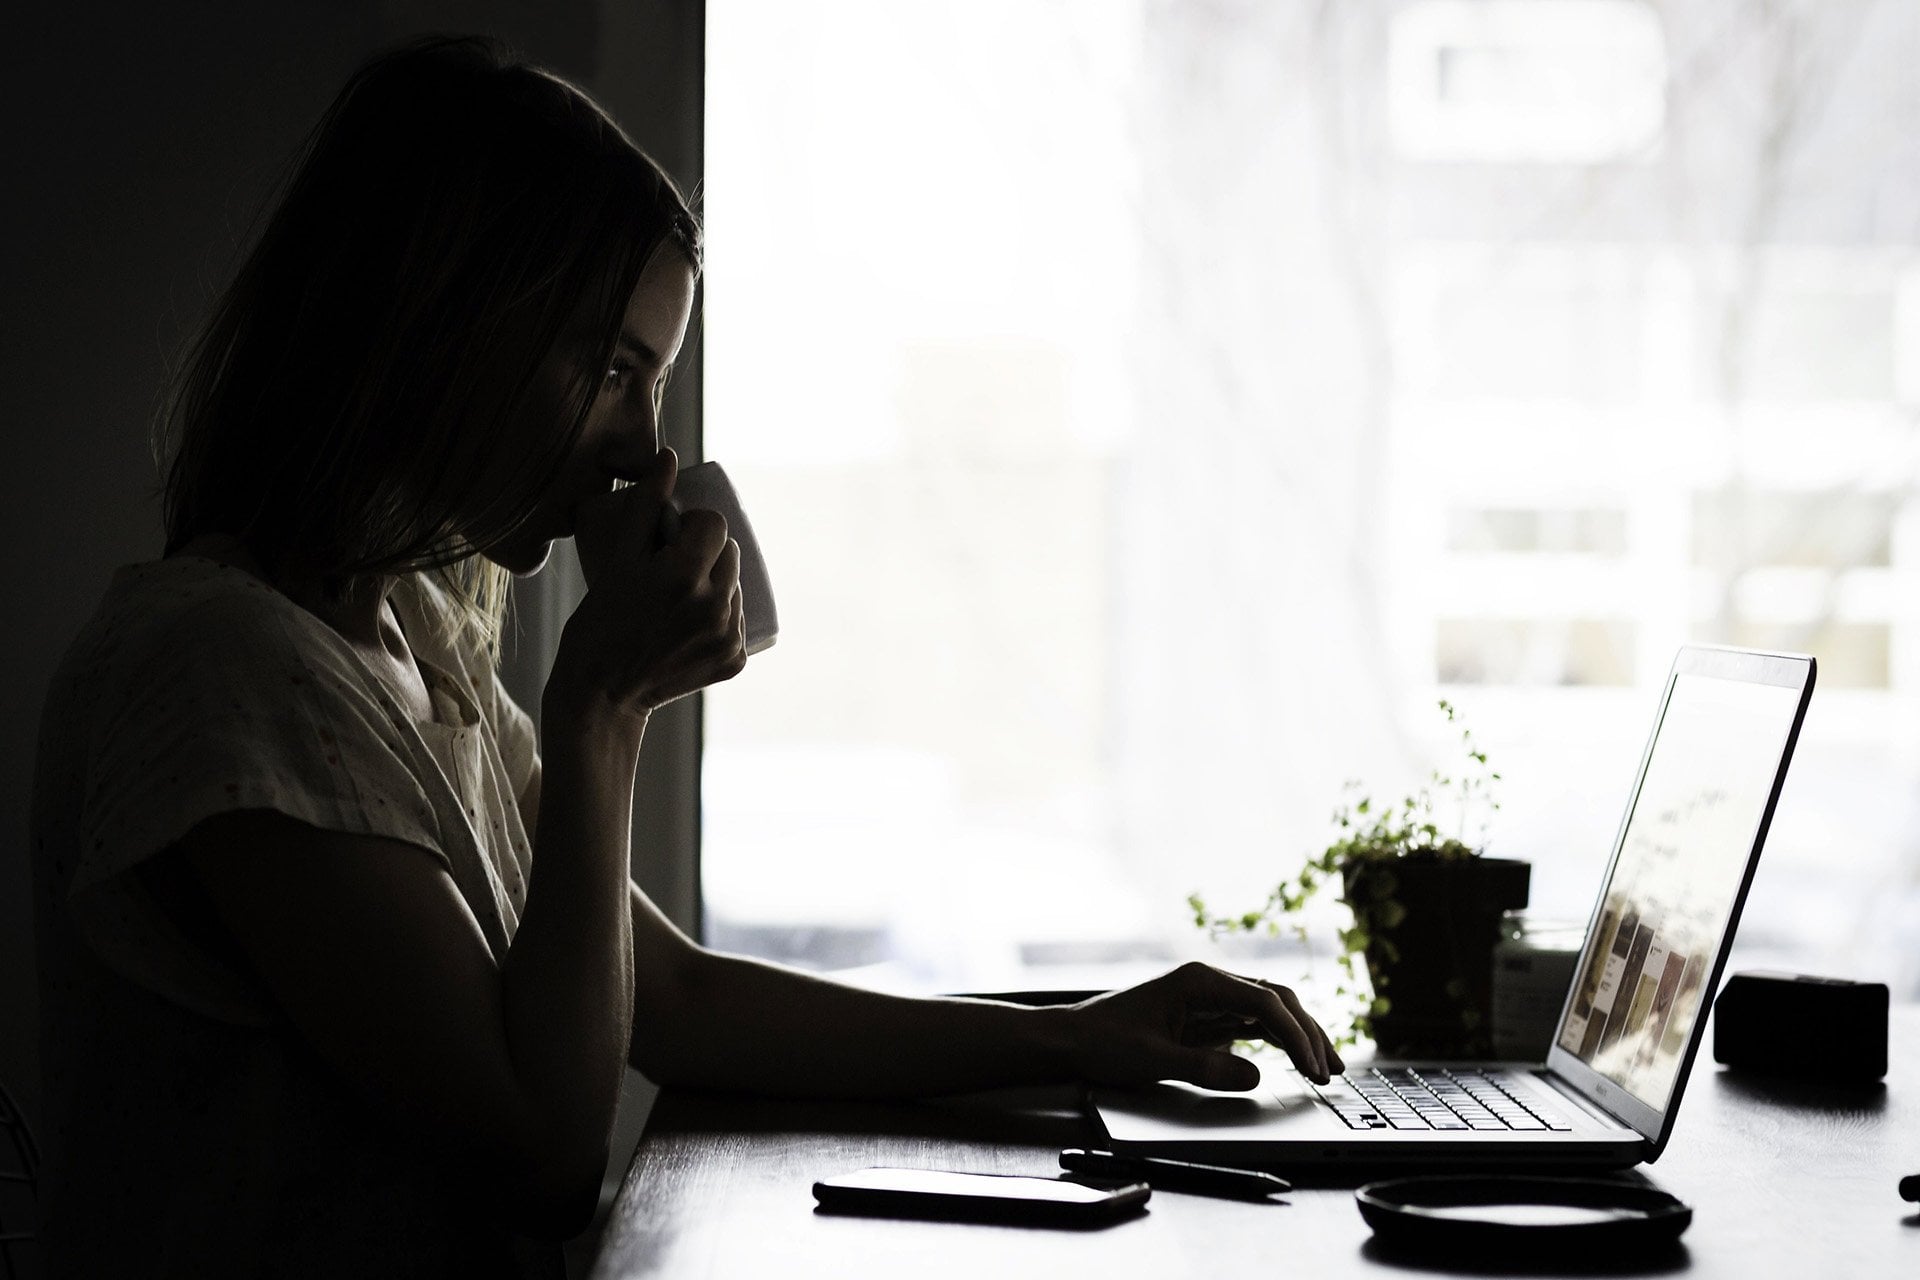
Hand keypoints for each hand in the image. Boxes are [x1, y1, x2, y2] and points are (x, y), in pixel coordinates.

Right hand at [550, 449, 746, 721]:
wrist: (601, 694)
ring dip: (715, 583)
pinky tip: (690, 624)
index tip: (672, 538)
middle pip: (730, 553)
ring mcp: (728, 637)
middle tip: (672, 569)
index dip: (695, 525)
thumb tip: (669, 456)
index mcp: (683, 576)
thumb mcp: (616, 560)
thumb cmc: (598, 623)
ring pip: (736, 586)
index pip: (715, 524)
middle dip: (706, 553)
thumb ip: (644, 507)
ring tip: (679, 598)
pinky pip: (737, 620)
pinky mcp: (735, 660)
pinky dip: (720, 616)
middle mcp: (714, 606)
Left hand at [1064, 961, 1341, 1090]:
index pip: (1264, 1001)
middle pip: (1276, 1000)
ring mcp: (1211, 999)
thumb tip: (1255, 1075)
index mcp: (1199, 981)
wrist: (1073, 1039)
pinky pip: (1254, 1024)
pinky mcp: (1208, 1017)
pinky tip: (1298, 1060)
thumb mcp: (1153, 1060)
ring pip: (1271, 1011)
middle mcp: (1210, 983)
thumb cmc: (1105, 1042)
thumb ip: (1204, 1067)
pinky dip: (1280, 1041)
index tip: (1312, 1066)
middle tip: (1331, 1070)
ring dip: (1300, 1036)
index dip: (1294, 1034)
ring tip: (1328, 1067)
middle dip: (1308, 1033)